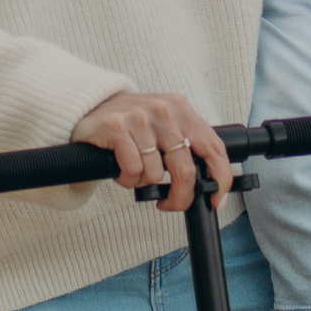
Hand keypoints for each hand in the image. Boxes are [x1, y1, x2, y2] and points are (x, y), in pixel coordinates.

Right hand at [70, 88, 234, 212]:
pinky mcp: (117, 127)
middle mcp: (164, 110)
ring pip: (154, 174)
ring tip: (135, 171)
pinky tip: (121, 169)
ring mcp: (140, 117)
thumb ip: (184, 145)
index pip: (214, 147)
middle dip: (179, 197)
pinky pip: (132, 170)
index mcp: (181, 109)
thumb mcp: (164, 125)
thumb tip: (207, 182)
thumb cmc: (132, 124)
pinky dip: (127, 179)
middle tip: (170, 204)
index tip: (216, 198)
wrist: (90, 107)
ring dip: (143, 183)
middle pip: (185, 170)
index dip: (221, 177)